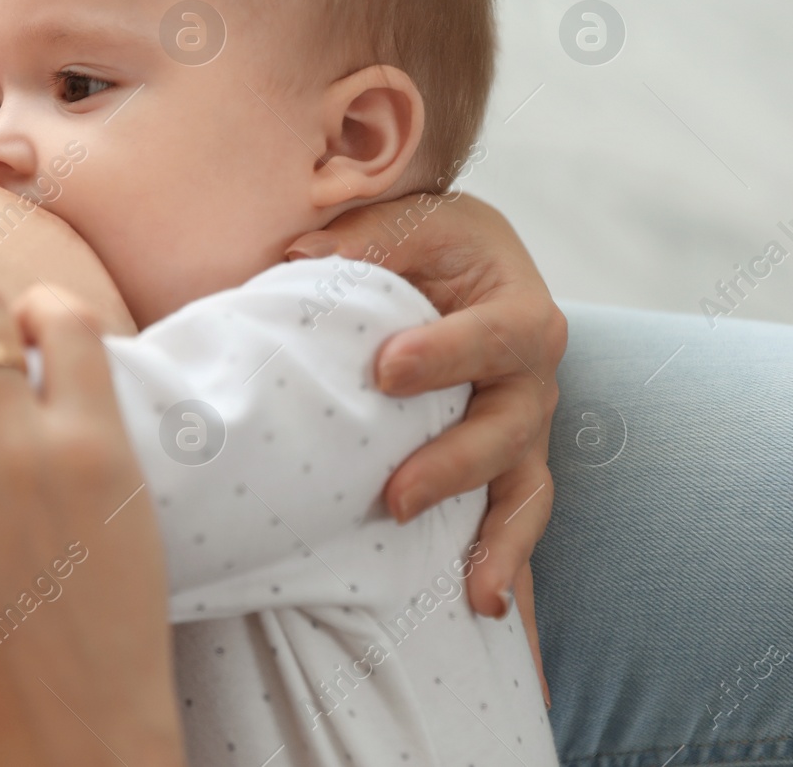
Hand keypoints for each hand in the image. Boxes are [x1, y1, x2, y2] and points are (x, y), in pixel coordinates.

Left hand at [287, 192, 563, 705]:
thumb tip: (296, 255)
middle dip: (453, 465)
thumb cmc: (431, 242)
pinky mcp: (503, 466)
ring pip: (524, 491)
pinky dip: (504, 563)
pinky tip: (484, 606)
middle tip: (393, 495)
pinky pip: (512, 521)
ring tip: (473, 589)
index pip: (493, 336)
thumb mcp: (411, 220)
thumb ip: (362, 236)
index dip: (445, 353)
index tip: (384, 369)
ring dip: (497, 541)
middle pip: (508, 429)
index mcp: (516, 309)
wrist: (465, 267)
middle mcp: (530, 379)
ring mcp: (522, 431)